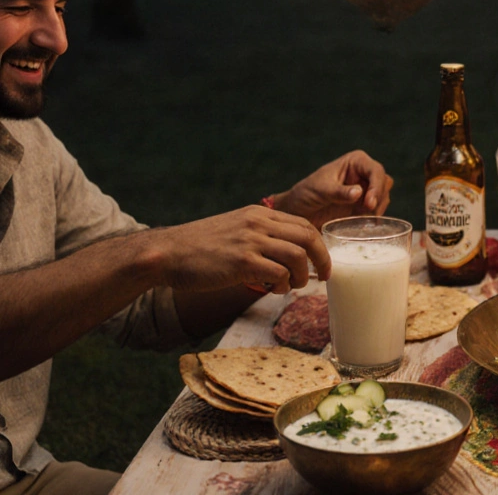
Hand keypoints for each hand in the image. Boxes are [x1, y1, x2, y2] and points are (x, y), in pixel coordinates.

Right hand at [141, 206, 329, 294]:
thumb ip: (260, 235)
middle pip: (308, 237)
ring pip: (298, 256)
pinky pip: (279, 274)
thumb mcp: (235, 229)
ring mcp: (251, 241)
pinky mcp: (242, 262)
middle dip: (322, 260)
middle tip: (322, 277)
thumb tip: (287, 254)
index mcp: (259, 214)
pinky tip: (273, 290)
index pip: (304, 224)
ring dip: (302, 276)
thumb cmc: (200, 247)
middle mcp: (259, 223)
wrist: (167, 253)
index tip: (322, 262)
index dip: (319, 245)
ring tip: (291, 287)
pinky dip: (283, 286)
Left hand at [274, 150, 392, 228]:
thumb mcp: (320, 191)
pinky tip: (363, 225)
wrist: (297, 212)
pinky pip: (376, 210)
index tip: (369, 203)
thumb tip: (359, 192)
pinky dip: (373, 217)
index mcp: (355, 162)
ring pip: (383, 197)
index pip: (375, 171)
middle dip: (379, 198)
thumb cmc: (305, 194)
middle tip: (368, 213)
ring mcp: (365, 190)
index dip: (376, 186)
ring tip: (363, 220)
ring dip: (377, 209)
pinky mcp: (363, 206)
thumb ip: (339, 192)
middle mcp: (364, 174)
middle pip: (384, 183)